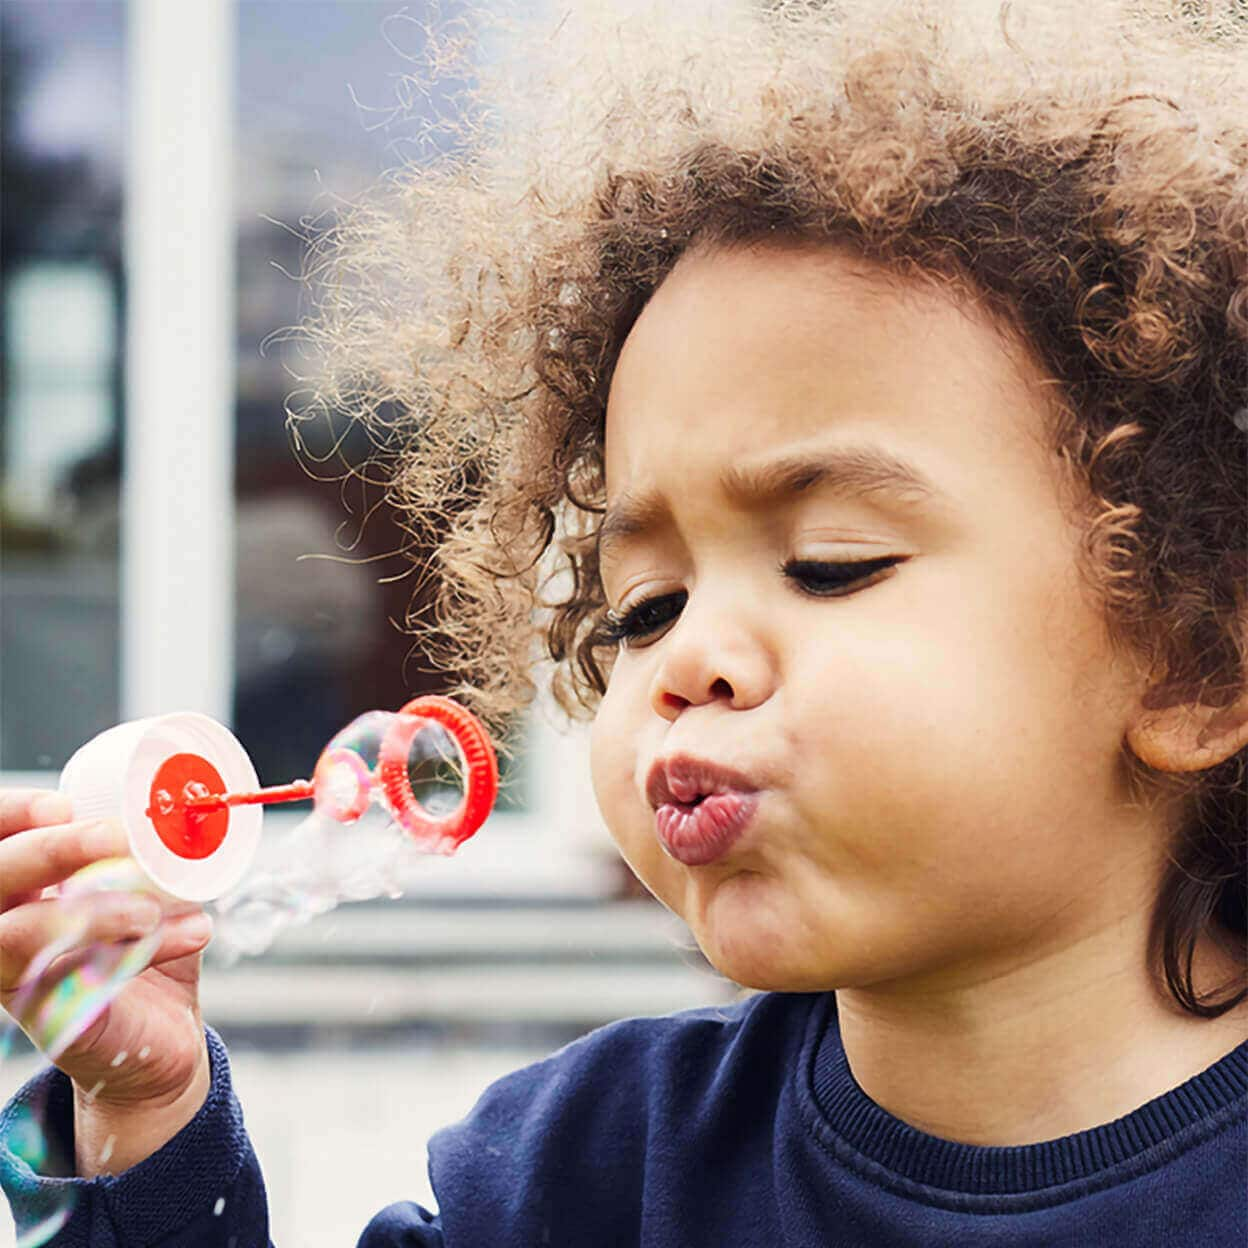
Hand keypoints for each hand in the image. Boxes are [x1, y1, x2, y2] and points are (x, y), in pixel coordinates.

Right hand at [0, 789, 214, 1171]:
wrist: (162, 1040)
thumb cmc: (146, 954)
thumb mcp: (146, 893)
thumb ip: (146, 857)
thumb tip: (180, 808)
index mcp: (25, 888)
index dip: (12, 815)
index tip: (63, 804)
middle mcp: (7, 928)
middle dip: (54, 849)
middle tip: (115, 836)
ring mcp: (19, 976)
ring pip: (20, 933)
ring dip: (92, 911)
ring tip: (150, 908)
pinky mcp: (51, 1017)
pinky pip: (81, 978)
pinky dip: (143, 950)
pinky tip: (191, 934)